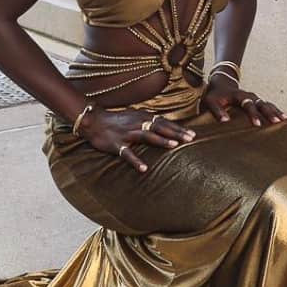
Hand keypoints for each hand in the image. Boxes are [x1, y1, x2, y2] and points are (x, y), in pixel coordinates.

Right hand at [81, 106, 195, 173]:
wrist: (94, 121)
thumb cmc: (117, 120)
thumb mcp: (135, 117)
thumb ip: (150, 121)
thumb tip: (167, 126)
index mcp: (142, 117)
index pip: (164, 122)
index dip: (178, 128)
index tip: (193, 134)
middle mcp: (137, 123)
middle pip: (159, 127)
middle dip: (175, 132)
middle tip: (190, 138)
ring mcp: (127, 133)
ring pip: (146, 136)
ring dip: (161, 140)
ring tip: (174, 145)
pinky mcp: (116, 144)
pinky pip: (127, 154)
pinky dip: (136, 161)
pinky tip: (144, 169)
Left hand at [203, 76, 286, 126]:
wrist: (222, 83)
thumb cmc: (215, 95)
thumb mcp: (211, 101)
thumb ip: (217, 110)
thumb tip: (225, 122)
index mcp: (239, 95)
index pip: (248, 104)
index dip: (253, 114)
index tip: (258, 125)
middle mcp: (250, 95)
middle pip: (262, 103)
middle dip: (269, 113)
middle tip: (276, 122)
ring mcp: (255, 98)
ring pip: (268, 104)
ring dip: (276, 111)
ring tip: (286, 120)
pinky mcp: (257, 101)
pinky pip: (269, 105)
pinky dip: (277, 111)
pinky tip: (285, 119)